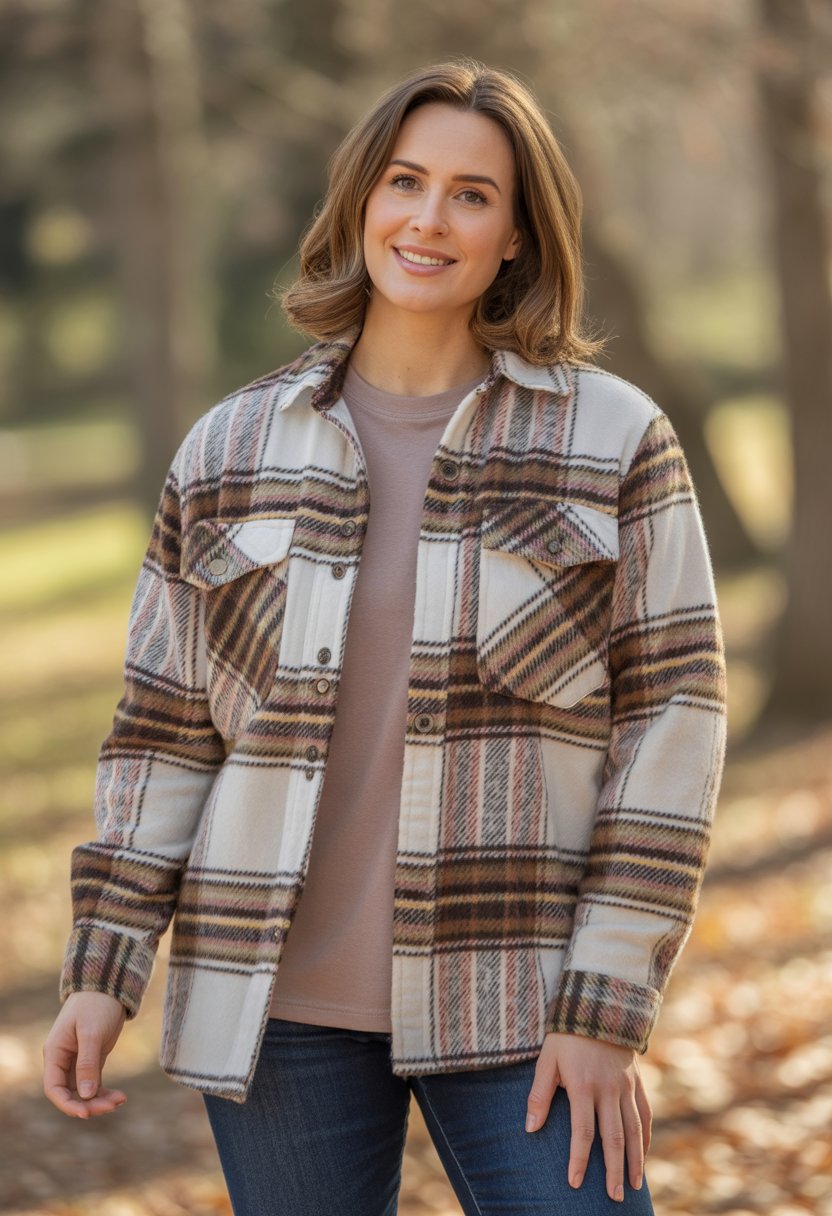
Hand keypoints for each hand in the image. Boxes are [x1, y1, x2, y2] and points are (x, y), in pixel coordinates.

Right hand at [42, 991, 127, 1117]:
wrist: (109, 985)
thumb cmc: (96, 1004)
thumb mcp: (91, 1033)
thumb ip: (87, 1063)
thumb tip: (85, 1095)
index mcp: (55, 1052)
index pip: (54, 1087)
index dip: (66, 1104)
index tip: (86, 1113)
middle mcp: (63, 1060)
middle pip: (70, 1093)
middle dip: (88, 1104)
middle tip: (112, 1105)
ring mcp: (78, 1061)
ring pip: (83, 1091)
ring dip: (99, 1100)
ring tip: (120, 1100)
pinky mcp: (93, 1060)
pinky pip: (94, 1084)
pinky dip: (105, 1092)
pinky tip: (120, 1097)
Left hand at [525, 1031, 651, 1202]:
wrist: (597, 1006)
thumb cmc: (566, 1036)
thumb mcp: (546, 1060)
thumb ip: (539, 1095)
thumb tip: (530, 1129)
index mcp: (583, 1085)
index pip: (582, 1132)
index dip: (579, 1159)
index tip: (575, 1183)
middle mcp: (608, 1089)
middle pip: (613, 1138)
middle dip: (613, 1171)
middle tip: (613, 1198)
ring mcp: (626, 1086)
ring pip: (633, 1130)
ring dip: (634, 1161)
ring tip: (632, 1186)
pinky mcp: (637, 1082)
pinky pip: (644, 1114)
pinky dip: (645, 1137)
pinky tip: (642, 1156)